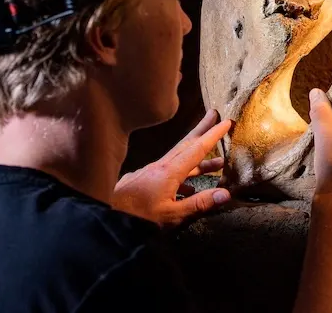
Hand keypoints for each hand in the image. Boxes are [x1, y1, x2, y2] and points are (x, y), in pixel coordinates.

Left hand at [112, 109, 231, 227]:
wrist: (105, 214)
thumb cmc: (137, 216)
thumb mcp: (171, 214)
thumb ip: (198, 204)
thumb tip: (225, 194)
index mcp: (170, 172)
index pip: (197, 149)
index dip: (213, 136)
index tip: (226, 121)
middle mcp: (161, 166)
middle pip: (187, 144)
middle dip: (202, 130)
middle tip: (215, 116)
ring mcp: (151, 172)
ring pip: (179, 159)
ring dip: (198, 158)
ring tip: (217, 163)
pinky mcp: (144, 180)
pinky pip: (170, 172)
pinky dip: (184, 174)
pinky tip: (190, 188)